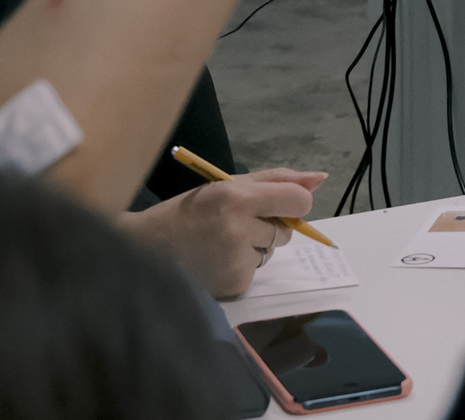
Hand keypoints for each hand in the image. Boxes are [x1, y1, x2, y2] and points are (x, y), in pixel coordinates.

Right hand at [124, 169, 326, 299]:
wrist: (144, 248)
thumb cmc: (188, 211)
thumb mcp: (227, 184)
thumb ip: (277, 180)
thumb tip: (320, 179)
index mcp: (237, 198)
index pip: (297, 202)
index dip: (293, 204)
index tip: (278, 206)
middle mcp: (238, 229)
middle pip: (286, 230)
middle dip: (269, 226)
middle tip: (234, 224)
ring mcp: (235, 260)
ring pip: (269, 252)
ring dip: (253, 248)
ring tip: (219, 243)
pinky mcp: (232, 285)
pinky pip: (254, 272)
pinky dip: (240, 267)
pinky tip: (215, 261)